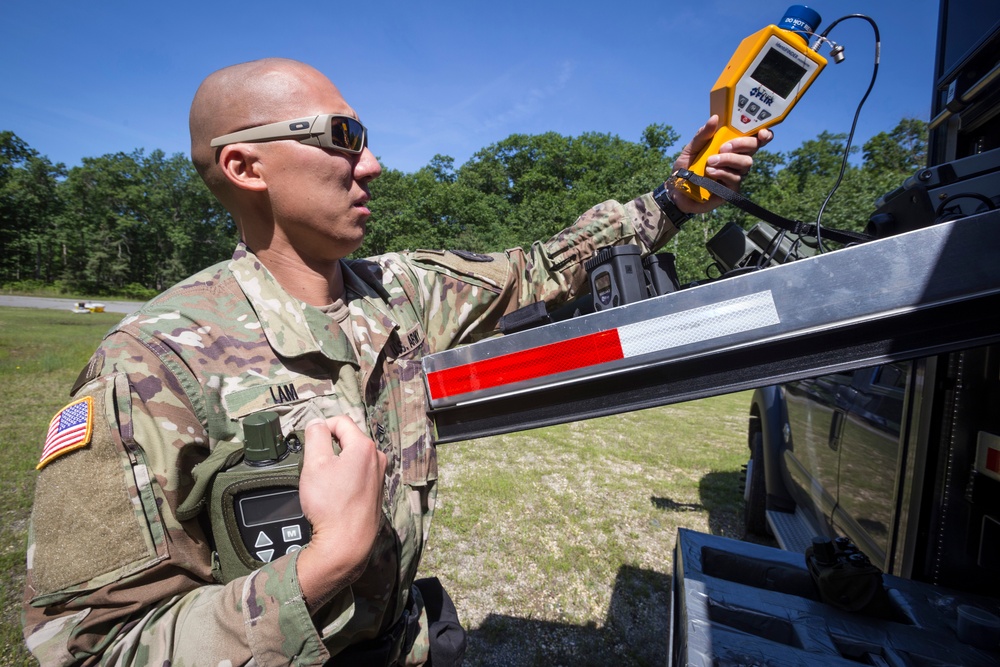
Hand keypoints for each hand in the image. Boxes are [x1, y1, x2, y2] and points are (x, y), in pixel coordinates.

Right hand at [296, 416, 386, 611]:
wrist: (346, 543)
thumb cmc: (330, 505)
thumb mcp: (315, 464)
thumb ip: (315, 436)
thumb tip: (317, 423)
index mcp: (364, 446)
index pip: (340, 421)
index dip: (321, 428)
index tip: (310, 444)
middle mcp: (377, 458)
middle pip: (348, 439)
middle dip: (329, 448)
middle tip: (315, 467)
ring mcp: (379, 475)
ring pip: (352, 457)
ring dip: (337, 463)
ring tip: (324, 484)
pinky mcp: (377, 491)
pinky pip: (358, 473)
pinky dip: (345, 477)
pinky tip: (335, 495)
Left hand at [670, 115, 772, 214]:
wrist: (676, 190)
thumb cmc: (686, 167)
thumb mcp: (691, 148)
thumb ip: (703, 134)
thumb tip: (715, 118)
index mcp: (731, 147)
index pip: (754, 138)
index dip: (763, 134)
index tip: (761, 133)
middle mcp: (737, 160)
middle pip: (753, 148)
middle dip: (741, 144)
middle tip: (723, 147)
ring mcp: (735, 175)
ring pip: (745, 164)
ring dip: (728, 160)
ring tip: (709, 162)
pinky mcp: (730, 190)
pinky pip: (734, 179)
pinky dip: (722, 173)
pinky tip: (710, 172)